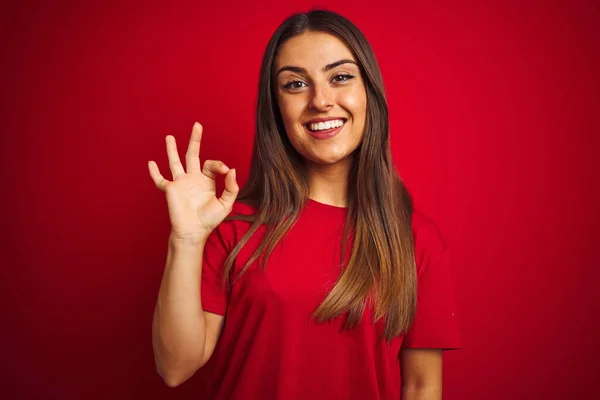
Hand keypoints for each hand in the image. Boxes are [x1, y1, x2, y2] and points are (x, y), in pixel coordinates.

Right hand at [148, 122, 238, 242]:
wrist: (194, 232)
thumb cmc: (209, 220)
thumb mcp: (226, 204)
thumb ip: (231, 187)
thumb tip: (231, 170)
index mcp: (207, 181)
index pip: (211, 164)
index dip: (219, 164)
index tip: (225, 169)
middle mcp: (193, 179)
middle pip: (193, 155)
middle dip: (195, 140)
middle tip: (197, 125)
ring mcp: (180, 183)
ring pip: (175, 162)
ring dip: (172, 149)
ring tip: (169, 137)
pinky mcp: (170, 190)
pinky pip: (160, 180)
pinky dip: (154, 172)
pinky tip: (151, 163)